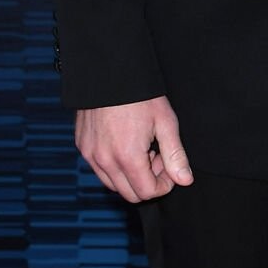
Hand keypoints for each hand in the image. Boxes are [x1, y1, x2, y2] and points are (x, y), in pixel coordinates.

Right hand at [74, 96, 192, 203]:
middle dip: (148, 182)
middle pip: (129, 194)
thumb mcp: (165, 123)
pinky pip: (100, 169)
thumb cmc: (140, 96)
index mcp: (127, 157)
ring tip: (142, 150)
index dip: (164, 184)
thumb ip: (175, 156)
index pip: (147, 192)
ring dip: (131, 175)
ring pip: (113, 185)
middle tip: (157, 157)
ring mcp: (90, 154)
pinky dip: (115, 166)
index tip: (169, 166)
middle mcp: (104, 160)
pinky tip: (126, 144)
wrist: (109, 73)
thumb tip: (185, 181)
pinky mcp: (83, 146)